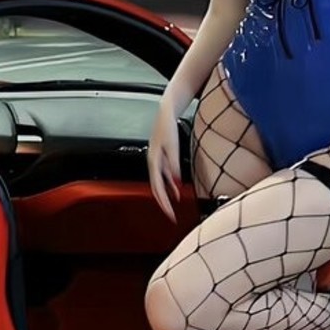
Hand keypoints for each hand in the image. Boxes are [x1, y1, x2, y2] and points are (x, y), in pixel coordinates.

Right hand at [147, 100, 181, 220]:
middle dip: (163, 203)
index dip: (162, 202)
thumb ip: (174, 164)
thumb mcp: (172, 146)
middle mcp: (153, 163)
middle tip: (170, 216)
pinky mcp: (162, 158)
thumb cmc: (167, 126)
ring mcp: (157, 161)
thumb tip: (176, 182)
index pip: (157, 187)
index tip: (169, 213)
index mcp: (153, 161)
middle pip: (156, 188)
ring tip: (173, 206)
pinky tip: (176, 190)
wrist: (165, 113)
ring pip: (160, 182)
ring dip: (167, 195)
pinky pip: (165, 175)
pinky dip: (170, 184)